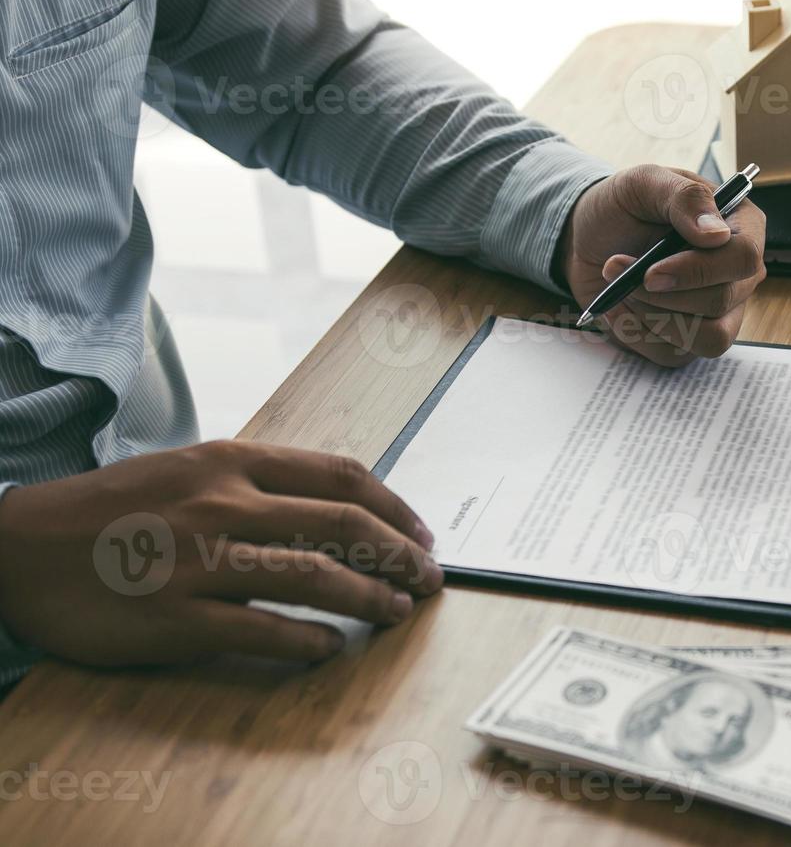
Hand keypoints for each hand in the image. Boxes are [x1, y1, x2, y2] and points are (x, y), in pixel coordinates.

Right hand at [0, 440, 443, 666]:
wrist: (17, 547)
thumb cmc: (111, 509)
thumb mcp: (187, 470)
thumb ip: (256, 481)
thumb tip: (334, 504)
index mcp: (232, 461)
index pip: (340, 476)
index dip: (394, 505)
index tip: (421, 530)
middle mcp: (224, 504)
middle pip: (344, 524)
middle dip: (401, 553)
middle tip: (430, 578)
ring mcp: (201, 561)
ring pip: (315, 576)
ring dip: (372, 597)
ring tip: (398, 611)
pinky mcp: (176, 616)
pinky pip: (263, 630)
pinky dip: (309, 641)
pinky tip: (332, 648)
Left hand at [557, 164, 766, 366]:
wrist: (589, 241)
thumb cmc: (623, 208)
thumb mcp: (645, 183)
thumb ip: (684, 198)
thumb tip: (716, 235)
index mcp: (742, 228)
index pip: (744, 258)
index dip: (698, 271)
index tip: (651, 272)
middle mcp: (738, 274)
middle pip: (721, 302)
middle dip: (661, 295)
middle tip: (616, 269)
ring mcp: (720, 311)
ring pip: (707, 338)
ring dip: (652, 317)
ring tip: (620, 288)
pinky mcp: (691, 339)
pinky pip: (674, 355)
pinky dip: (637, 333)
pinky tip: (621, 306)